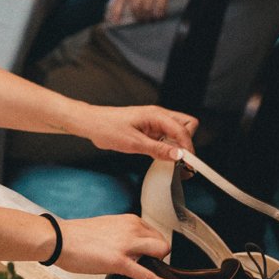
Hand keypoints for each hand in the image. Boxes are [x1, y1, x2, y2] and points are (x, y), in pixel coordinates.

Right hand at [57, 215, 179, 278]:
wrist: (58, 239)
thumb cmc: (75, 236)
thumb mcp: (105, 228)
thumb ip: (122, 236)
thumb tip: (129, 249)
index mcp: (128, 220)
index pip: (155, 233)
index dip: (153, 248)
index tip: (148, 256)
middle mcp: (131, 229)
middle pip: (162, 244)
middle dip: (159, 257)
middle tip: (146, 267)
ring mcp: (127, 245)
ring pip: (160, 253)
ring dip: (159, 266)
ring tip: (149, 274)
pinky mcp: (120, 262)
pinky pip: (149, 275)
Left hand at [71, 101, 196, 161]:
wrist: (91, 123)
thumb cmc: (107, 128)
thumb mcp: (133, 143)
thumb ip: (158, 149)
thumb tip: (179, 156)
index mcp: (156, 115)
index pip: (184, 129)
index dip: (188, 147)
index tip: (187, 163)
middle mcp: (158, 116)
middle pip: (187, 125)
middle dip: (187, 143)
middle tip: (179, 160)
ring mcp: (155, 122)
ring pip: (178, 132)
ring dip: (178, 146)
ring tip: (171, 162)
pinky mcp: (150, 129)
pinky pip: (167, 137)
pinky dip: (168, 147)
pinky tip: (161, 157)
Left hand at [106, 0, 187, 23]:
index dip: (116, 11)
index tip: (113, 21)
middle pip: (136, 8)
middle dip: (137, 17)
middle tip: (140, 19)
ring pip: (147, 10)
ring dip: (148, 17)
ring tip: (149, 18)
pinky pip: (161, 7)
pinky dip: (160, 14)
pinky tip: (160, 15)